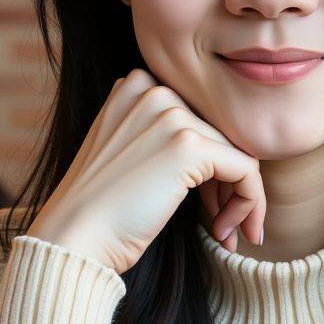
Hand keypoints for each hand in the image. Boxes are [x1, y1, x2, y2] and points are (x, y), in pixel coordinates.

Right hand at [25, 68, 266, 272]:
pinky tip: (223, 234)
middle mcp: (153, 90)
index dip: (209, 164)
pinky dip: (249, 205)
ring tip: (225, 233)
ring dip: (239, 200)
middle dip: (226, 185)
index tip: (205, 203)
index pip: (199, 119)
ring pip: (239, 154)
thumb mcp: (128, 156)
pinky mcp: (189, 146)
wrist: (74, 236)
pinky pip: (247, 172)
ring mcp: (171, 115)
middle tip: (220, 224)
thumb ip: (164, 139)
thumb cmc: (100, 211)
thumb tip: (229, 154)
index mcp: (134, 87)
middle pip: (221, 136)